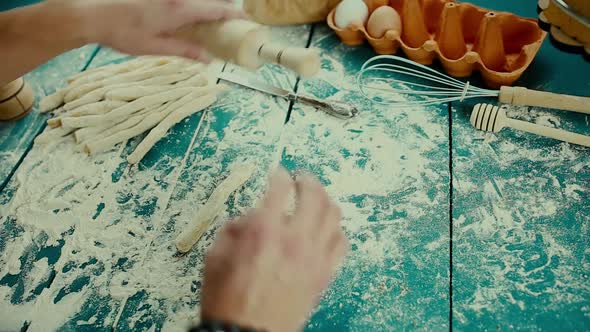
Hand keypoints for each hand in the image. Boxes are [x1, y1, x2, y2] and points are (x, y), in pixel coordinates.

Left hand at [68, 0, 243, 60]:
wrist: (91, 14)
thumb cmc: (120, 32)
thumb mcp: (154, 47)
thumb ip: (184, 51)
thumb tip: (207, 59)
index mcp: (179, 10)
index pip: (216, 8)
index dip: (234, 13)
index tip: (245, 19)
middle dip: (222, 8)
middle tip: (227, 22)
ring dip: (205, 7)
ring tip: (208, 20)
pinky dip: (189, 7)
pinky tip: (186, 16)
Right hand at [200, 168, 347, 331]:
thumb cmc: (228, 301)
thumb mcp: (215, 258)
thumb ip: (232, 230)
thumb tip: (247, 219)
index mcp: (264, 232)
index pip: (280, 188)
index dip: (279, 175)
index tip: (278, 173)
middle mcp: (294, 239)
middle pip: (314, 195)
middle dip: (308, 180)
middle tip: (301, 178)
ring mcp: (314, 257)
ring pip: (333, 215)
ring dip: (326, 200)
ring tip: (318, 197)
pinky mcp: (324, 274)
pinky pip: (341, 243)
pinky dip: (336, 230)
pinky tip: (328, 228)